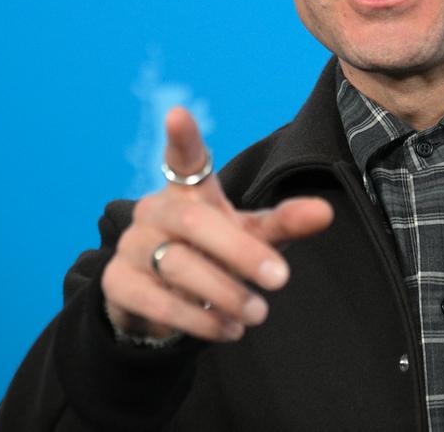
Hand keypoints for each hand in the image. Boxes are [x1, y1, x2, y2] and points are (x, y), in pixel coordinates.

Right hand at [102, 107, 333, 341]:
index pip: (184, 157)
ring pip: (176, 264)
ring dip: (224, 292)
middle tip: (281, 279)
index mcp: (188, 189)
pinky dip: (198, 320)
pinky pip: (156, 301)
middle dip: (240, 252)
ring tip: (258, 313)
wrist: (161, 301)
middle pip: (194, 221)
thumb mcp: (251, 236)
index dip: (182, 137)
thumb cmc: (214, 254)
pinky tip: (229, 330)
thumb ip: (285, 222)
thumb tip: (326, 212)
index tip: (178, 114)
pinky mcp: (117, 283)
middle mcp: (155, 210)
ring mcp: (131, 244)